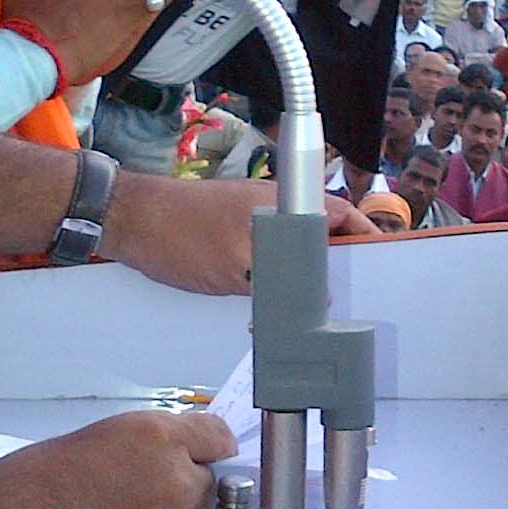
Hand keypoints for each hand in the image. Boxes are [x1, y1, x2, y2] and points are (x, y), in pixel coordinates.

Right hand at [0, 410, 235, 508]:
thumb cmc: (18, 499)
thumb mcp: (80, 446)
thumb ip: (130, 452)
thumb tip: (149, 462)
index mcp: (152, 437)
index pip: (215, 436)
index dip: (209, 448)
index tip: (213, 455)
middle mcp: (173, 482)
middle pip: (206, 486)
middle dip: (179, 494)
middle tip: (135, 506)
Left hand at [107, 176, 372, 295]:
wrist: (127, 221)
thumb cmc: (180, 236)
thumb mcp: (239, 269)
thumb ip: (284, 283)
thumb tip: (319, 301)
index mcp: (284, 202)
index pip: (342, 213)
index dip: (365, 235)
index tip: (380, 261)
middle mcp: (272, 204)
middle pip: (319, 232)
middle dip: (332, 262)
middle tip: (344, 296)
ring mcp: (249, 216)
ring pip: (290, 246)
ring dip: (299, 273)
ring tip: (309, 307)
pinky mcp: (229, 231)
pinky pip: (264, 253)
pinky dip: (272, 274)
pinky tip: (268, 302)